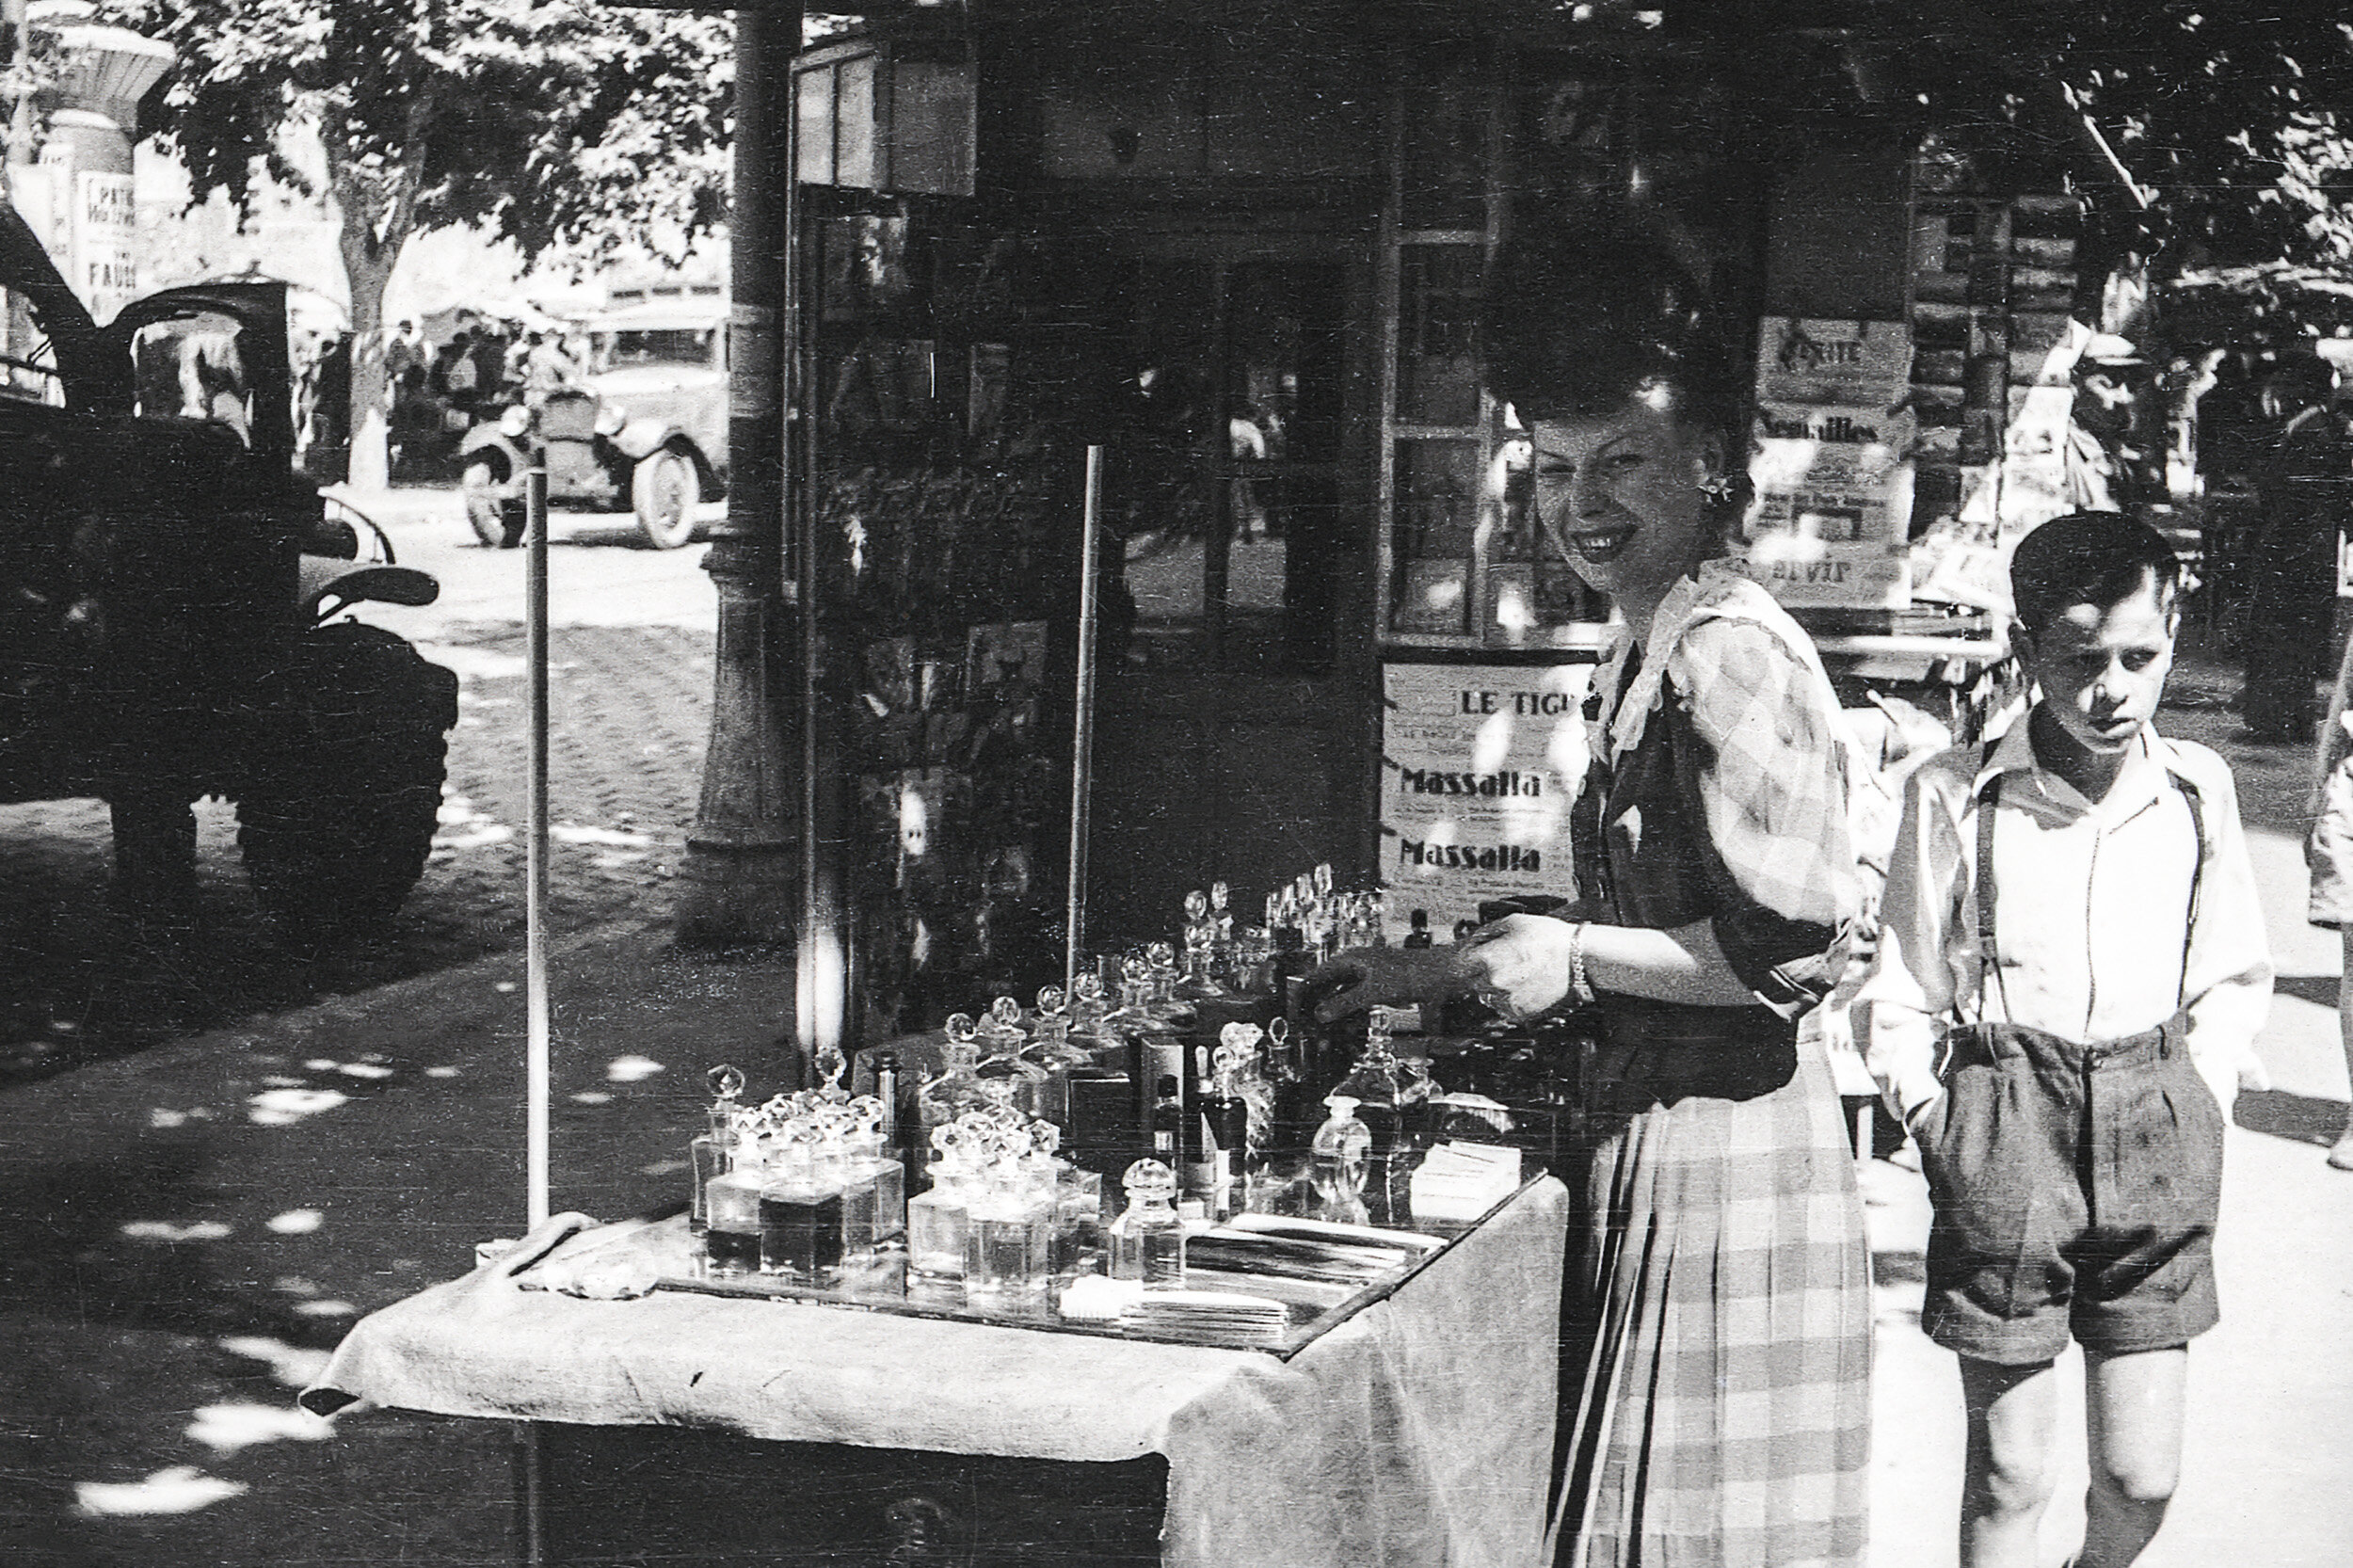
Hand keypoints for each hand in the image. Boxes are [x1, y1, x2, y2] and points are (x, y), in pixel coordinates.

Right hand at [1304, 944, 1465, 1023]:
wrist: (1443, 974)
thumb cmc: (1411, 974)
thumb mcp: (1373, 992)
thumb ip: (1345, 1003)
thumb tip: (1321, 1014)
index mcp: (1352, 959)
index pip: (1318, 975)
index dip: (1304, 991)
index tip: (1292, 1007)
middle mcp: (1358, 965)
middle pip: (1330, 986)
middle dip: (1319, 1005)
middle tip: (1306, 1024)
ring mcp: (1370, 976)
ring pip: (1344, 995)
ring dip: (1335, 1012)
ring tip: (1323, 1029)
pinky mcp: (1382, 987)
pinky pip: (1359, 1001)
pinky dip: (1351, 1013)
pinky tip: (1347, 1026)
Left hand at [1455, 914, 1577, 1021]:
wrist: (1578, 959)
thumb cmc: (1549, 938)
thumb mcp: (1514, 922)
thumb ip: (1487, 932)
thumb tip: (1472, 940)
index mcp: (1488, 959)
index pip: (1460, 964)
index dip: (1468, 957)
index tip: (1475, 955)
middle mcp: (1494, 982)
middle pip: (1473, 980)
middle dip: (1482, 971)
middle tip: (1504, 962)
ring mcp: (1506, 1000)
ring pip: (1487, 996)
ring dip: (1494, 987)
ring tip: (1516, 974)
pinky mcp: (1520, 1013)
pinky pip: (1503, 1008)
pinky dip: (1509, 999)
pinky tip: (1524, 986)